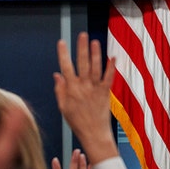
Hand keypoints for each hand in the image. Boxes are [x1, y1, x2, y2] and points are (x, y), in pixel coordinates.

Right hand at [54, 32, 118, 163]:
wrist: (93, 133)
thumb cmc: (77, 121)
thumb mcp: (63, 107)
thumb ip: (60, 90)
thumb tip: (57, 74)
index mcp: (71, 89)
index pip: (65, 67)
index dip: (63, 54)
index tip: (61, 42)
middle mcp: (83, 87)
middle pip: (82, 64)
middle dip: (81, 48)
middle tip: (82, 35)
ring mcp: (95, 89)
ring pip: (95, 68)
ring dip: (96, 54)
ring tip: (95, 41)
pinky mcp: (105, 93)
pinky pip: (109, 78)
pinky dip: (111, 68)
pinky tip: (113, 57)